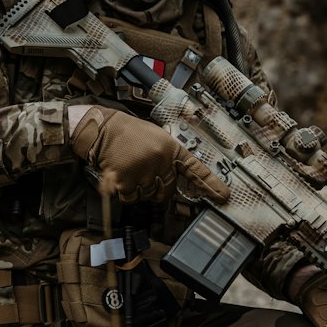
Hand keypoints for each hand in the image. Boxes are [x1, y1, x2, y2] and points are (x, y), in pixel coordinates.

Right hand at [69, 105, 229, 204]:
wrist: (103, 129)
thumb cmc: (129, 132)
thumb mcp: (157, 137)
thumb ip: (168, 157)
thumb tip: (175, 178)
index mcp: (170, 149)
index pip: (195, 170)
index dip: (210, 184)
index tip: (222, 195)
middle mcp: (160, 161)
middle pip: (168, 190)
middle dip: (159, 188)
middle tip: (147, 174)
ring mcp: (143, 172)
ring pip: (148, 195)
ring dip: (140, 189)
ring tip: (132, 169)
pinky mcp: (125, 181)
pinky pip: (131, 198)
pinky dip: (125, 191)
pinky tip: (122, 175)